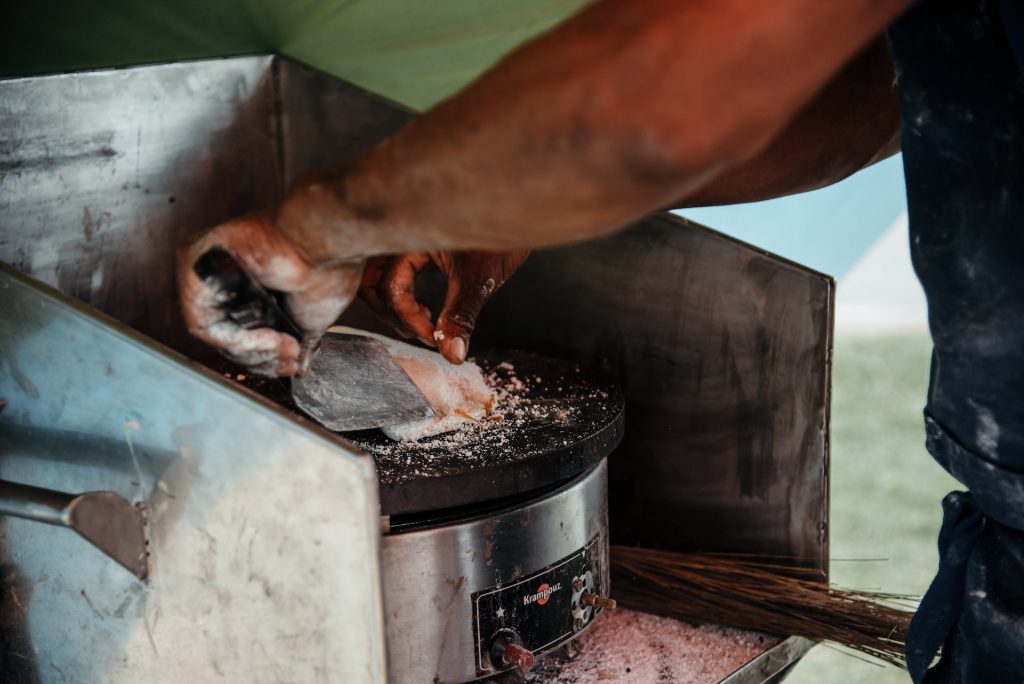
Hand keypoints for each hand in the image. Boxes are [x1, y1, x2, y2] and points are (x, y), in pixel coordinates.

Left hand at [177, 210, 361, 375]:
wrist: (323, 246)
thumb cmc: (325, 269)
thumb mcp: (312, 318)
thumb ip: (298, 341)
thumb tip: (298, 366)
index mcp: (252, 286)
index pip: (243, 334)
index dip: (266, 357)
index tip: (291, 363)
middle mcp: (228, 278)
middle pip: (228, 339)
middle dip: (262, 358)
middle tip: (290, 360)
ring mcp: (209, 273)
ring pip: (215, 335)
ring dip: (255, 351)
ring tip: (287, 346)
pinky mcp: (194, 266)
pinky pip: (205, 324)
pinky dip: (240, 340)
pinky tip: (272, 337)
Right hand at [360, 250, 528, 363]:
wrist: (519, 213)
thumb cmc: (501, 237)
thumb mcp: (479, 280)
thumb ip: (461, 317)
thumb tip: (451, 354)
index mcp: (409, 240)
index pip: (391, 289)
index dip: (410, 320)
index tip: (435, 337)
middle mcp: (401, 237)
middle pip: (371, 282)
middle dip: (390, 314)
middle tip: (419, 333)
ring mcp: (407, 240)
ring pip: (378, 277)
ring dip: (392, 305)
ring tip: (423, 319)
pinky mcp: (417, 246)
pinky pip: (394, 272)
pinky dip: (402, 294)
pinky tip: (425, 307)